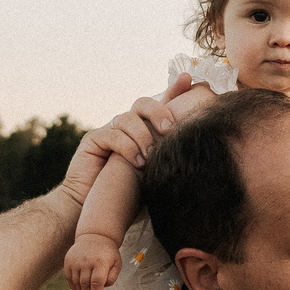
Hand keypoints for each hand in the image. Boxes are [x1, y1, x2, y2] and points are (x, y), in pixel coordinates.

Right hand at [59, 73, 198, 204]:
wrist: (91, 211)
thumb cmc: (127, 198)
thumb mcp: (156, 176)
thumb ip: (169, 161)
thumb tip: (198, 152)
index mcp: (143, 131)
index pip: (160, 105)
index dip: (174, 90)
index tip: (189, 79)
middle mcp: (126, 127)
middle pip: (143, 103)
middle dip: (158, 112)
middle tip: (169, 129)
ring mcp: (109, 131)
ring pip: (128, 118)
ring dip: (142, 136)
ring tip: (150, 157)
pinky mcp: (93, 140)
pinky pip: (112, 134)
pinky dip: (127, 146)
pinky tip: (137, 162)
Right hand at [65, 232, 120, 289]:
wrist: (94, 236)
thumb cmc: (108, 253)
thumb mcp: (117, 263)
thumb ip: (112, 277)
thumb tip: (103, 288)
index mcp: (100, 262)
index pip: (97, 283)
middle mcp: (86, 261)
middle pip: (85, 285)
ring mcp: (75, 261)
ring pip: (76, 283)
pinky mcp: (68, 261)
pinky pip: (69, 278)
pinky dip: (73, 287)